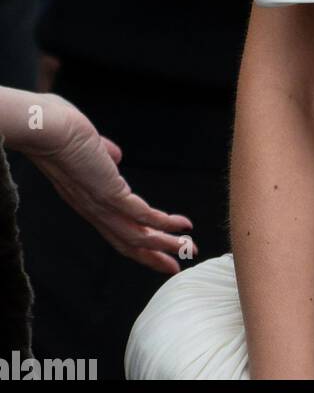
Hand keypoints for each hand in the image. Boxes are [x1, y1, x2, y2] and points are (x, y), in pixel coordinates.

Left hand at [19, 92, 197, 274]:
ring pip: (138, 236)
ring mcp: (102, 204)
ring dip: (165, 244)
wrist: (45, 128)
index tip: (159, 250)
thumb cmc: (58, 130)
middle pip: (128, 243)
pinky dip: (164, 223)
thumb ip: (102, 152)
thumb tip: (114, 155)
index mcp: (88, 200)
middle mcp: (94, 210)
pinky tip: (182, 225)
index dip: (138, 242)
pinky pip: (142, 216)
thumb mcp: (86, 146)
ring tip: (189, 249)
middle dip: (155, 255)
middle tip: (179, 263)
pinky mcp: (110, 194)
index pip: (116, 229)